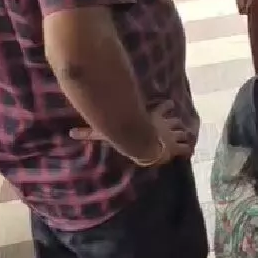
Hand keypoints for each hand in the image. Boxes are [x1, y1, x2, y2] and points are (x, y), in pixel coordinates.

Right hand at [70, 101, 193, 165]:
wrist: (144, 146)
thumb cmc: (128, 136)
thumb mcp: (110, 132)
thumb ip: (90, 133)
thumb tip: (70, 133)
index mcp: (155, 117)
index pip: (165, 106)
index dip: (166, 107)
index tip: (169, 105)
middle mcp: (166, 124)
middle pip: (176, 120)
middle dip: (176, 124)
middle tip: (176, 127)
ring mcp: (173, 135)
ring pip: (183, 131)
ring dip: (182, 135)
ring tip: (183, 138)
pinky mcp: (176, 147)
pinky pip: (186, 147)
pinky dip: (187, 149)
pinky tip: (187, 153)